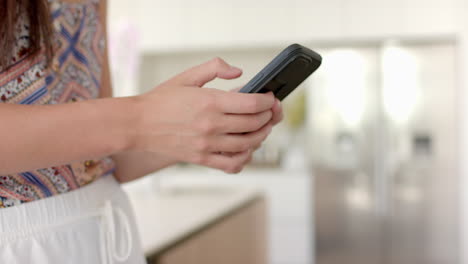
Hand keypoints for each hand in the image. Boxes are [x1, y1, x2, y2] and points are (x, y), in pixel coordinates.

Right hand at [131, 58, 275, 172]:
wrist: (137, 124)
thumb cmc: (162, 100)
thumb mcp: (187, 76)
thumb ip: (215, 68)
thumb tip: (239, 73)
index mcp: (210, 101)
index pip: (252, 104)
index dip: (267, 101)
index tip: (270, 98)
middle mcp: (211, 124)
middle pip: (254, 124)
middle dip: (268, 117)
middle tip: (269, 112)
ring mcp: (206, 144)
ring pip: (247, 144)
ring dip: (261, 136)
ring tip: (262, 128)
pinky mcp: (201, 158)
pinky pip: (231, 164)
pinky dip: (245, 158)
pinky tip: (246, 149)